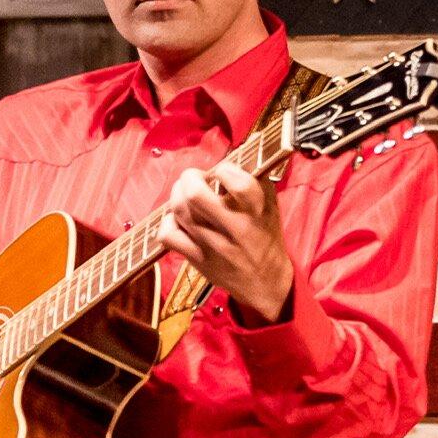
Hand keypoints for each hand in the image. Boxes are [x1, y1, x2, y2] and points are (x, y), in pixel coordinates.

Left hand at [164, 157, 293, 324]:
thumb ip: (255, 181)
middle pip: (195, 195)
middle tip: (195, 178)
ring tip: (185, 192)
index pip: (237, 182)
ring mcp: (213, 246)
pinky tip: (178, 219)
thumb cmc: (266, 238)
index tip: (222, 171)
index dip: (223, 168)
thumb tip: (235, 153)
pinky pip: (168, 236)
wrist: (265, 283)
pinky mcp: (197, 260)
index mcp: (257, 212)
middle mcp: (235, 228)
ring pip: (179, 211)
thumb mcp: (270, 208)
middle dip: (189, 178)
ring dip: (177, 195)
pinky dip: (168, 222)